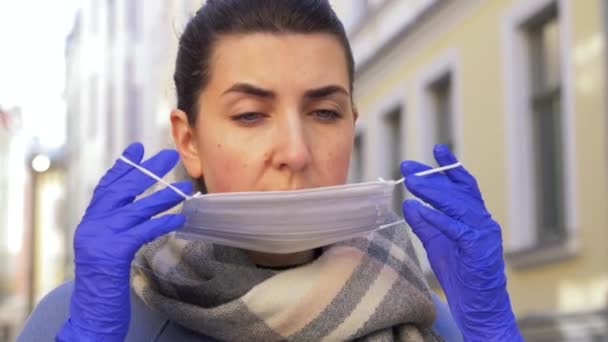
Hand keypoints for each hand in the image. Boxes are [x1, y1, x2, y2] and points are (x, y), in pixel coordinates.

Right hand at [56, 143, 191, 340]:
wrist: (90, 313)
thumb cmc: (104, 282)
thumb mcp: (108, 249)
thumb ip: (119, 227)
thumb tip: (144, 208)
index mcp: (91, 222)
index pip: (107, 187)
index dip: (123, 166)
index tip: (138, 148)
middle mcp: (92, 225)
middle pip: (121, 189)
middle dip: (145, 170)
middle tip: (168, 155)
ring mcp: (100, 238)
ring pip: (135, 209)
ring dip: (163, 196)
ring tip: (185, 187)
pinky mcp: (112, 253)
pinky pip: (142, 231)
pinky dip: (163, 223)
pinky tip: (180, 219)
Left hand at [400, 145, 521, 341]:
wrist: (479, 307)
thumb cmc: (461, 276)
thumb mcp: (438, 244)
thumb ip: (425, 225)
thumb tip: (409, 205)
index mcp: (475, 218)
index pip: (464, 186)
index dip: (450, 167)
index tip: (436, 149)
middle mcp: (482, 221)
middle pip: (457, 191)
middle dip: (431, 177)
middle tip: (408, 167)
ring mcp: (483, 234)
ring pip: (457, 204)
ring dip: (432, 191)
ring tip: (410, 180)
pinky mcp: (478, 249)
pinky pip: (455, 228)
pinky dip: (435, 217)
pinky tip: (418, 208)